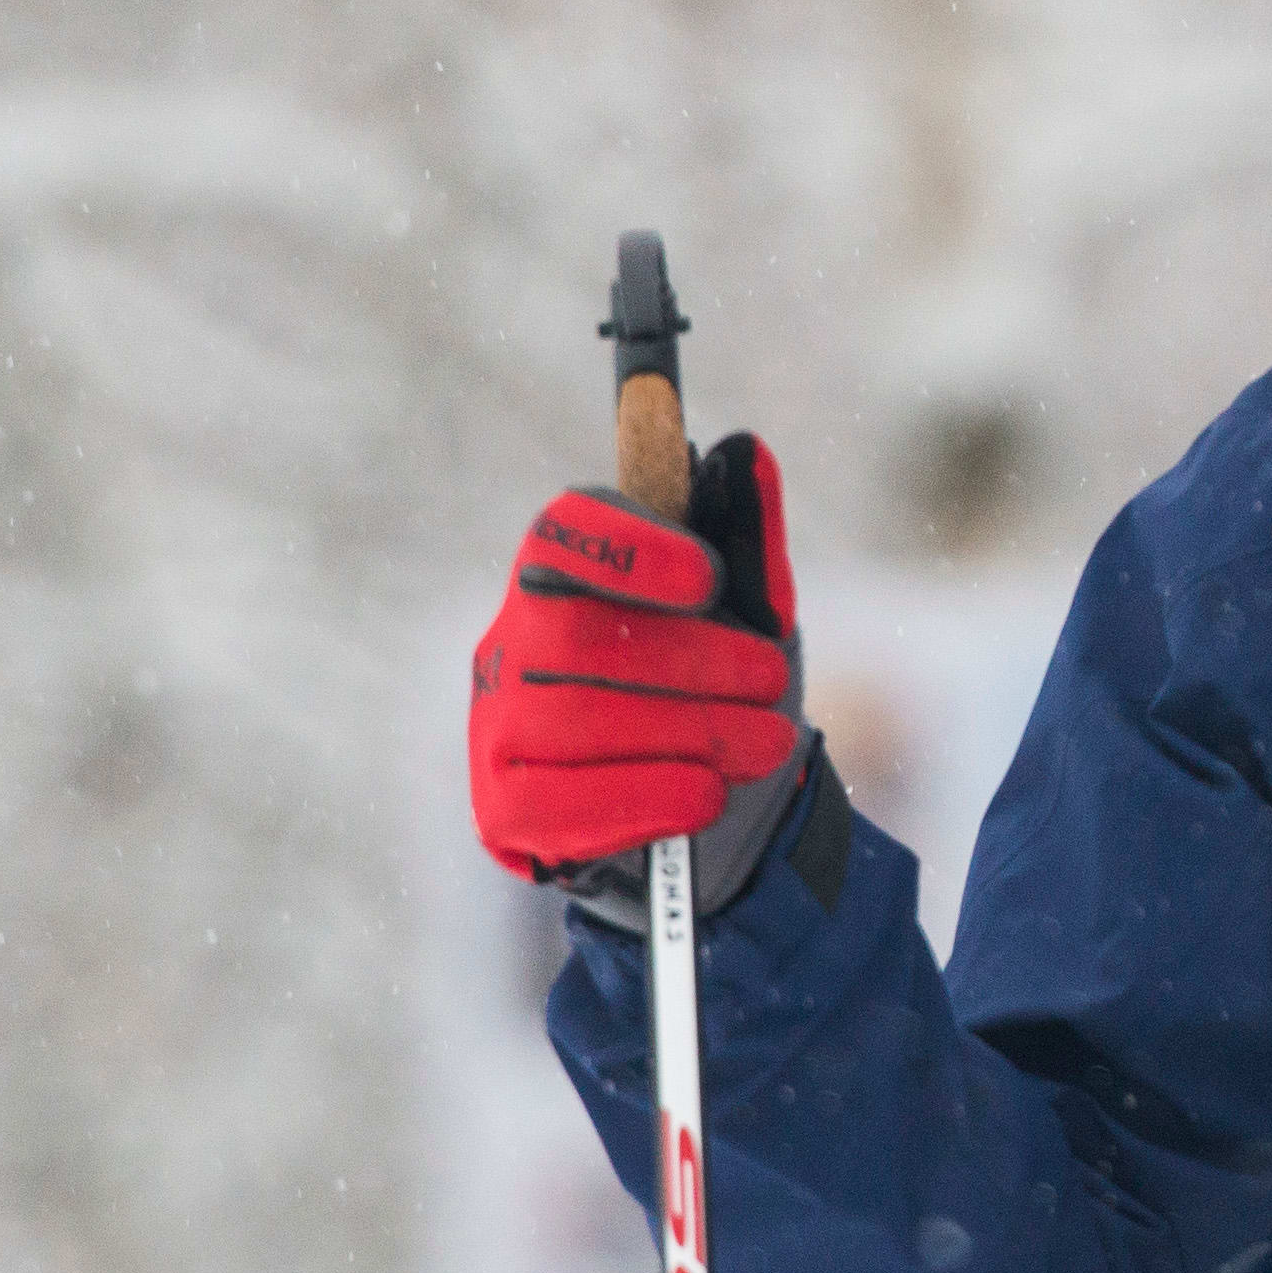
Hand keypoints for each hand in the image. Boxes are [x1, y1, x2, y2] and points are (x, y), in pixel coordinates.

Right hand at [469, 436, 808, 891]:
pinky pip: (560, 802)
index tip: (709, 578)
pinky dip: (646, 796)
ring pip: (573, 721)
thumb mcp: (754, 619)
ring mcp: (499, 726)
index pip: (566, 532)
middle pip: (577, 634)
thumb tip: (747, 448)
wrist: (717, 824)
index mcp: (565, 578)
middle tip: (772, 681)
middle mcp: (512, 642)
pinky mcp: (504, 807)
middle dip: (693, 659)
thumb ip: (749, 540)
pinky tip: (707, 795)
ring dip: (687, 731)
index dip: (631, 549)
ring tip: (767, 742)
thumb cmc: (721, 697)